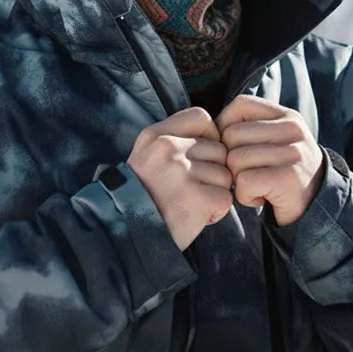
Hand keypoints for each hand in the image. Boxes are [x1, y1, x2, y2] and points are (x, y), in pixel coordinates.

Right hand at [127, 107, 232, 250]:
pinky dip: (216, 211)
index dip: (210, 135)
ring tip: (192, 204)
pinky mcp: (198, 197)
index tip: (202, 155)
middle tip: (193, 189)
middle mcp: (169, 148)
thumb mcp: (146, 156)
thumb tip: (213, 136)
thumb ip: (174, 140)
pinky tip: (197, 216)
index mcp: (156, 135)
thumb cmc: (141, 197)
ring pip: (224, 175)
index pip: (200, 117)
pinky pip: (225, 198)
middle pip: (218, 149)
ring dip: (214, 192)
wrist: (127, 234)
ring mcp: (183, 172)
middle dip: (213, 171)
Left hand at [216, 96, 323, 226]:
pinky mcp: (287, 178)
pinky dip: (245, 196)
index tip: (231, 146)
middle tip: (247, 173)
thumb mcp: (276, 140)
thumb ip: (251, 127)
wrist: (318, 205)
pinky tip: (260, 198)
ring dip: (237, 180)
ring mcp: (292, 153)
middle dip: (230, 158)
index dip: (225, 124)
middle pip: (231, 134)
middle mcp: (292, 130)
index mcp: (286, 116)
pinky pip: (244, 182)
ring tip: (256, 185)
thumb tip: (211, 127)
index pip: (241, 104)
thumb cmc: (284, 171)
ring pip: (235, 159)